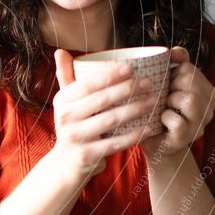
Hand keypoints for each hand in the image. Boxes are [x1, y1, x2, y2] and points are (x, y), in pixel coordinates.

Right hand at [52, 49, 155, 181]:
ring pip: (112, 120)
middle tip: (149, 83)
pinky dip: (135, 134)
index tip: (131, 67)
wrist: (66, 163)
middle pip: (102, 100)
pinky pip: (116, 142)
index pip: (88, 84)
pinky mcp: (88, 155)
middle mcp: (65, 118)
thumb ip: (65, 76)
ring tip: (154, 101)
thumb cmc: (73, 125)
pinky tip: (150, 127)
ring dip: (136, 109)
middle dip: (128, 90)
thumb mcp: (66, 103)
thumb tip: (60, 51)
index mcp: (62, 101)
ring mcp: (75, 138)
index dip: (110, 75)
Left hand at [139, 47, 214, 158]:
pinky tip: (161, 120)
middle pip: (190, 80)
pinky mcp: (187, 137)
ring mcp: (201, 123)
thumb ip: (175, 64)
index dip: (171, 74)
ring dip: (170, 100)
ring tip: (164, 107)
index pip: (189, 68)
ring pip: (190, 100)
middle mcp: (210, 107)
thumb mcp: (166, 85)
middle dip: (170, 86)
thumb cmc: (158, 109)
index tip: (167, 85)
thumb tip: (176, 51)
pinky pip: (177, 121)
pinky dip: (164, 117)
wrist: (153, 141)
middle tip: (163, 97)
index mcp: (207, 90)